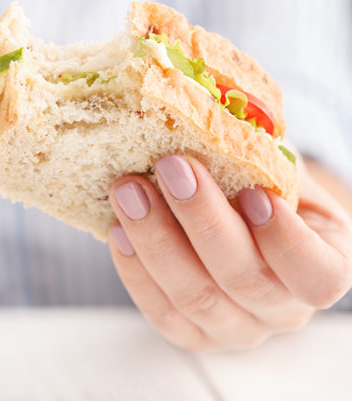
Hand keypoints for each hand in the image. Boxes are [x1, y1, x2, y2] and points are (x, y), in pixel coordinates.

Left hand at [108, 154, 351, 350]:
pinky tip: (117, 229)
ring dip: (156, 239)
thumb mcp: (275, 168)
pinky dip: (135, 269)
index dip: (286, 240)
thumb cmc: (260, 188)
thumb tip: (209, 104)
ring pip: (195, 297)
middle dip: (202, 220)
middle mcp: (283, 310)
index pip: (317, 274)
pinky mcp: (191, 335)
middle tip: (170, 167)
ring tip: (128, 190)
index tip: (251, 193)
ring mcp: (236, 329)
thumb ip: (258, 154)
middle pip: (244, 280)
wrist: (234, 218)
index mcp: (323, 268)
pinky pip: (160, 311)